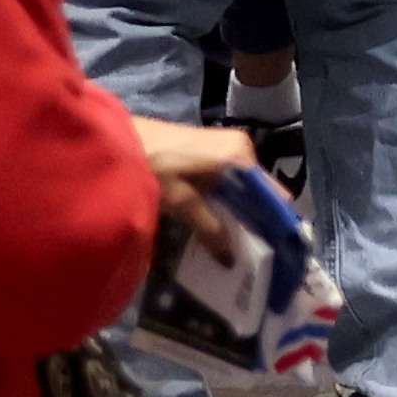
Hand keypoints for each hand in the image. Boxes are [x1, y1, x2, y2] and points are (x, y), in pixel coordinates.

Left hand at [128, 111, 260, 258]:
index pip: (271, 192)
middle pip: (258, 190)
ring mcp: (224, 147)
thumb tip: (230, 258)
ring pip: (242, 187)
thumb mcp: (182, 201)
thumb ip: (210, 228)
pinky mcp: (208, 151)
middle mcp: (240, 147)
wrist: (120, 138)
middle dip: (257, 219)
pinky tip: (221, 224)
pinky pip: (228, 181)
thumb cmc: (155, 166)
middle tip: (257, 253)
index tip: (276, 249)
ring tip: (241, 245)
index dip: (273, 221)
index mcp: (241, 155)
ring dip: (241, 212)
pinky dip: (226, 201)